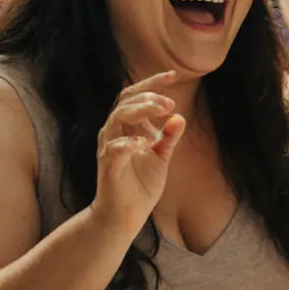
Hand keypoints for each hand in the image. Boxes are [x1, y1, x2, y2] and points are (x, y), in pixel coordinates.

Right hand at [90, 72, 185, 232]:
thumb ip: (169, 137)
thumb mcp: (161, 157)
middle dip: (149, 96)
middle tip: (170, 103)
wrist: (124, 215)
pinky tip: (146, 141)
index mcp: (126, 127)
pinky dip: (130, 141)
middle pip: (125, 100)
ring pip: (117, 116)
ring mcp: (109, 147)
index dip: (152, 83)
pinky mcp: (108, 165)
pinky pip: (115, 147)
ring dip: (141, 110)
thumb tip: (180, 117)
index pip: (135, 96)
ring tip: (163, 111)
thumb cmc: (140, 184)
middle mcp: (114, 132)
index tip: (173, 74)